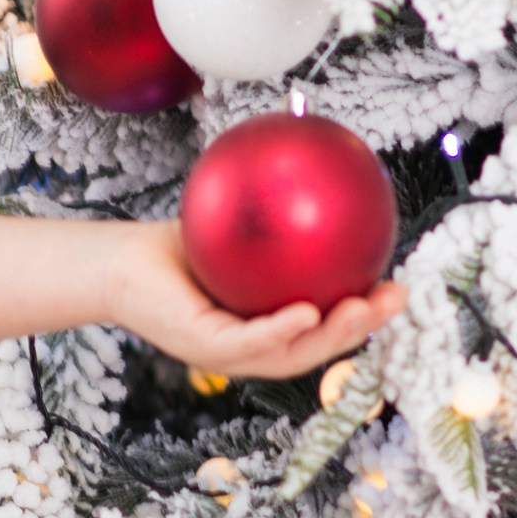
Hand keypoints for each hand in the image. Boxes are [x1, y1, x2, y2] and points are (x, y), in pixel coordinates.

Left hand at [108, 218, 405, 380]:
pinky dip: (281, 330)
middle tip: (398, 298)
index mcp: (267, 324)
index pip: (326, 324)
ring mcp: (227, 352)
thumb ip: (277, 206)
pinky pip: (248, 342)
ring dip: (333, 335)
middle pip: (321, 345)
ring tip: (363, 309)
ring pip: (292, 354)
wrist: (117, 261)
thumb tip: (319, 163)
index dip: (365, 312)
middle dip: (364, 327)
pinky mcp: (202, 347)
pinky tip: (308, 312)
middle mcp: (253, 346)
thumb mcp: (236, 220)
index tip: (397, 283)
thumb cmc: (176, 242)